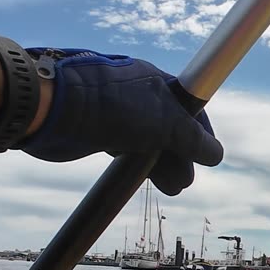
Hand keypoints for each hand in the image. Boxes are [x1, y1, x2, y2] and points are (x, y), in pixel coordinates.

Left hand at [16, 50, 222, 194]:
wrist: (53, 107)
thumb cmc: (113, 106)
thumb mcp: (163, 121)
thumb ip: (190, 138)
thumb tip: (215, 154)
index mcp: (156, 81)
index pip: (190, 106)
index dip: (201, 132)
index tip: (208, 155)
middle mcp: (138, 94)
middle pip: (169, 127)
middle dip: (181, 155)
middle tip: (184, 181)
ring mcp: (117, 113)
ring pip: (148, 141)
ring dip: (161, 165)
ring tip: (171, 188)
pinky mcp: (97, 131)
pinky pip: (126, 148)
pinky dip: (137, 163)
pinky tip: (140, 176)